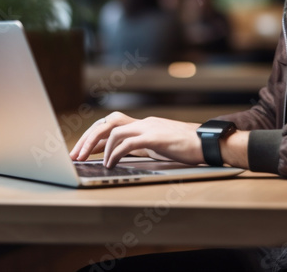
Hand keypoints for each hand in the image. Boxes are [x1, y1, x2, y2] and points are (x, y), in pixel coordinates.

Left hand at [69, 112, 202, 167]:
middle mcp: (144, 123)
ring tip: (88, 160)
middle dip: (88, 139)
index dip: (94, 136)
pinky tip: (109, 164)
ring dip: (97, 146)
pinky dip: (114, 153)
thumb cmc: (189, 147)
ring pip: (113, 130)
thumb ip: (143, 147)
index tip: (82, 151)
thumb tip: (124, 156)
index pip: (111, 124)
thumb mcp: (161, 146)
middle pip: (107, 123)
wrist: (210, 142)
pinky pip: (127, 143)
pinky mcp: (155, 137)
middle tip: (76, 155)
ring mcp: (149, 128)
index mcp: (144, 124)